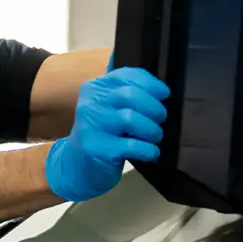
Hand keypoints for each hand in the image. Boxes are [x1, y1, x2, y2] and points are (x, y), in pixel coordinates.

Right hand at [45, 67, 169, 201]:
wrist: (78, 166)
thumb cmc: (102, 133)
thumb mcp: (108, 107)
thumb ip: (126, 92)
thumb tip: (159, 87)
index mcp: (95, 87)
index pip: (127, 75)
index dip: (152, 84)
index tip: (164, 94)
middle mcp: (90, 103)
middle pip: (131, 95)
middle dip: (154, 107)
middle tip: (161, 119)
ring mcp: (92, 126)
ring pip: (131, 119)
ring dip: (152, 129)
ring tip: (155, 136)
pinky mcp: (98, 149)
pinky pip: (132, 145)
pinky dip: (148, 149)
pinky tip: (151, 152)